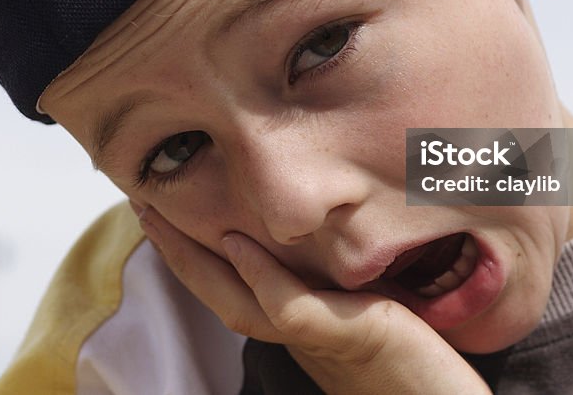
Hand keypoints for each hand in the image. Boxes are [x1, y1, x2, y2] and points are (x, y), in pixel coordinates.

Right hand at [137, 207, 490, 394]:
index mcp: (307, 327)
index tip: (170, 217)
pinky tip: (235, 243)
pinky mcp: (350, 336)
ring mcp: (322, 340)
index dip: (198, 257)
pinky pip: (290, 308)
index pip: (238, 289)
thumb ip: (347, 282)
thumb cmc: (430, 363)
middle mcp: (303, 336)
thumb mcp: (383, 306)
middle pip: (221, 295)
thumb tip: (320, 236)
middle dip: (177, 253)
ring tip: (161, 220)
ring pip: (239, 303)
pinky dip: (260, 277)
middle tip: (142, 208)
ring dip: (195, 262)